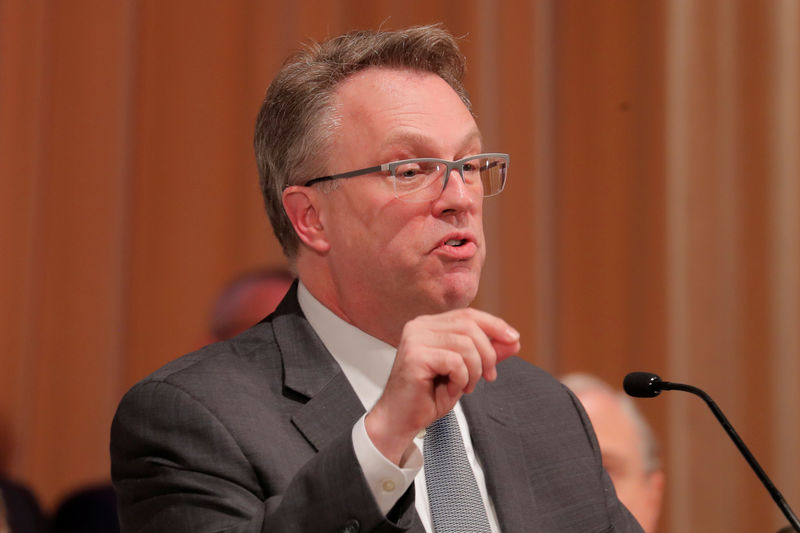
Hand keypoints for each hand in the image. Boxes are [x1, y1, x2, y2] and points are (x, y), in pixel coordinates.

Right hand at [364, 308, 519, 463]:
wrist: (400, 420)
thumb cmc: (427, 397)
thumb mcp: (466, 372)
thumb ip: (487, 354)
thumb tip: (513, 340)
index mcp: (429, 325)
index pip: (469, 315)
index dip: (495, 325)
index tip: (514, 340)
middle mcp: (419, 326)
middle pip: (470, 326)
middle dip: (488, 354)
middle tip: (487, 377)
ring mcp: (415, 339)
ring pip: (466, 344)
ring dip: (474, 371)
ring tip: (464, 386)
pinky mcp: (415, 356)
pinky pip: (455, 361)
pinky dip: (461, 379)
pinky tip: (450, 389)